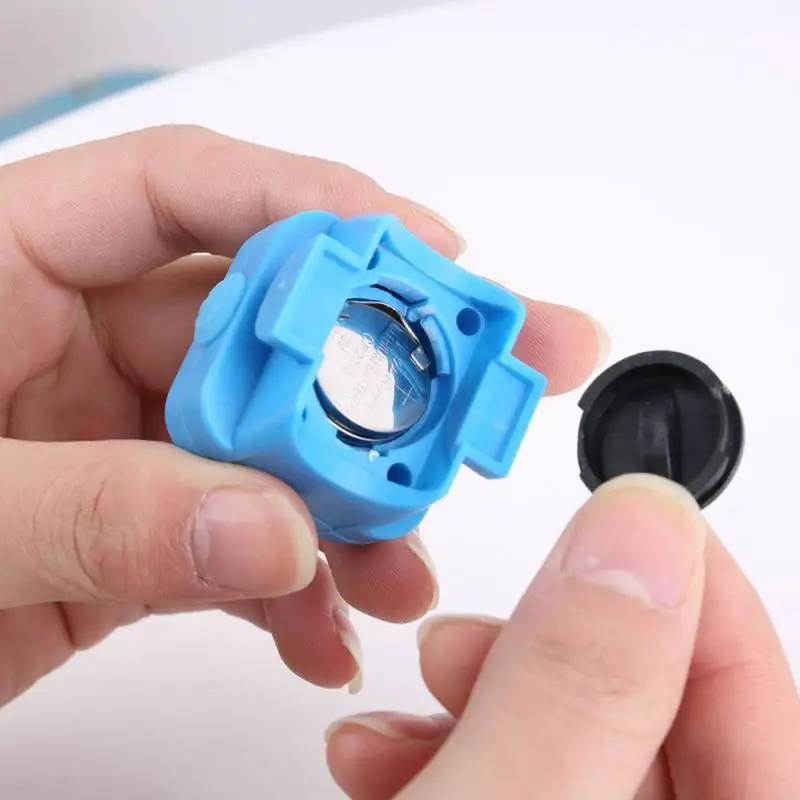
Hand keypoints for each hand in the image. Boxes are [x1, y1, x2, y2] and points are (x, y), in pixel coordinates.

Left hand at [0, 125, 606, 704]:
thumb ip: (93, 513)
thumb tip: (265, 534)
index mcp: (6, 267)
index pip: (188, 192)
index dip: (319, 211)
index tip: (430, 251)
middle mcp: (77, 342)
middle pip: (263, 331)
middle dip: (376, 379)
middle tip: (474, 404)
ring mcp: (117, 439)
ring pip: (268, 446)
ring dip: (347, 507)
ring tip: (400, 562)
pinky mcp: (134, 529)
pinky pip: (237, 537)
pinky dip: (290, 586)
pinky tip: (326, 627)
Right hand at [326, 474, 799, 798]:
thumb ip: (574, 687)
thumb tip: (643, 530)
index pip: (758, 700)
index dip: (693, 591)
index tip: (618, 519)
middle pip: (654, 713)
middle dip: (549, 648)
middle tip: (468, 636)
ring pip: (573, 739)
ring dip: (479, 696)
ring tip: (405, 703)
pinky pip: (520, 774)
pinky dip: (448, 745)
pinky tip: (382, 752)